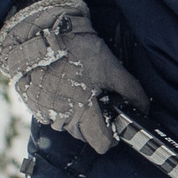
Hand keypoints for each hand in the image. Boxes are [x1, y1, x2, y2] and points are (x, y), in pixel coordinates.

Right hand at [0, 0, 148, 154]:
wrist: (40, 33)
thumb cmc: (76, 50)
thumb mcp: (111, 68)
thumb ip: (130, 91)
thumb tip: (144, 107)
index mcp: (82, 113)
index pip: (102, 144)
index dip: (113, 135)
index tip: (117, 122)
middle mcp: (61, 119)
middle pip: (86, 135)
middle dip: (96, 122)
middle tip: (99, 99)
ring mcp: (44, 113)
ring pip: (69, 126)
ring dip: (77, 114)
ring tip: (81, 88)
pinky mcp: (33, 104)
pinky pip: (53, 114)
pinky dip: (61, 105)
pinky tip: (65, 86)